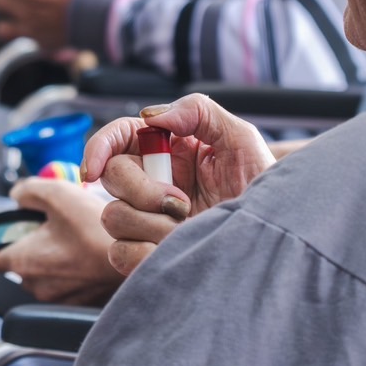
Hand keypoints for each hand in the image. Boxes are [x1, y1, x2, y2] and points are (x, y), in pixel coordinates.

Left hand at [0, 178, 123, 304]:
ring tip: (76, 243)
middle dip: (33, 250)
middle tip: (56, 231)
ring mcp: (59, 299)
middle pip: (22, 268)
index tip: (23, 229)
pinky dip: (73, 275)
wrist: (136, 254)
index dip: (7, 241)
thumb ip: (27, 192)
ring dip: (54, 264)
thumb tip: (16, 196)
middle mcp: (36, 286)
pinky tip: (88, 257)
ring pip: (45, 279)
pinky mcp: (79, 305)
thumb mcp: (58, 195)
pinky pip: (67, 288)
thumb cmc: (94, 227)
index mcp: (23, 262)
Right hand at [84, 94, 275, 275]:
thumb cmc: (261, 186)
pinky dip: (147, 254)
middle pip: (111, 178)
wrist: (274, 238)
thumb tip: (149, 116)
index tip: (91, 170)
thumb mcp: (240, 138)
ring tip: (189, 229)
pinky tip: (176, 250)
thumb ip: (197, 111)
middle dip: (141, 192)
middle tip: (182, 204)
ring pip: (114, 217)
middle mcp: (152, 181)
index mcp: (167, 149)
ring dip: (153, 225)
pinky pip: (123, 254)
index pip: (117, 138)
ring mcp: (147, 219)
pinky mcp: (147, 253)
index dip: (97, 148)